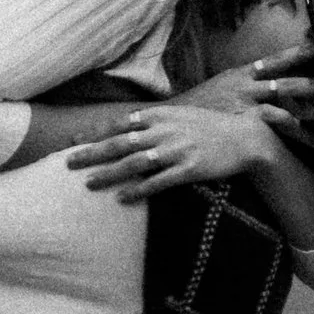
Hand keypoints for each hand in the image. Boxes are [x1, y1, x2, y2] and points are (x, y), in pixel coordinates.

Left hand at [65, 99, 283, 196]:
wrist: (246, 137)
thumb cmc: (212, 127)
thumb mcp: (182, 115)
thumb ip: (157, 121)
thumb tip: (131, 125)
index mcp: (161, 115)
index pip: (119, 123)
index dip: (94, 132)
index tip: (73, 140)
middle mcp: (165, 130)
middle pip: (120, 143)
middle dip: (91, 153)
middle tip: (67, 163)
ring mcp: (177, 150)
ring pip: (134, 163)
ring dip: (109, 174)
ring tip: (89, 184)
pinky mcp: (189, 169)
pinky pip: (158, 182)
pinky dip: (138, 190)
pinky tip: (122, 198)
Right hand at [178, 55, 313, 144]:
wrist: (172, 121)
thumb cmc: (198, 107)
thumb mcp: (220, 85)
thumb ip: (243, 82)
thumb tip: (264, 81)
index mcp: (241, 73)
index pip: (276, 59)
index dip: (300, 52)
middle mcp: (246, 86)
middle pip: (287, 81)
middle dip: (313, 83)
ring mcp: (245, 106)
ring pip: (284, 106)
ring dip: (309, 113)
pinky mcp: (243, 124)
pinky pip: (274, 127)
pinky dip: (295, 132)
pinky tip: (311, 140)